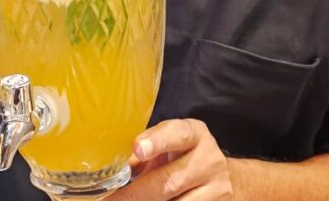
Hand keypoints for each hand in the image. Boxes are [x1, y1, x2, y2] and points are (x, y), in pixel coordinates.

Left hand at [107, 119, 233, 199]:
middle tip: (111, 200)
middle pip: (170, 180)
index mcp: (193, 135)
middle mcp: (209, 159)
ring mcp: (217, 187)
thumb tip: (113, 167)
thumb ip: (143, 152)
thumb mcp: (166, 147)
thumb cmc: (180, 157)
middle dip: (136, 194)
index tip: (137, 149)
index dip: (157, 141)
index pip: (177, 134)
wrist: (215, 176)